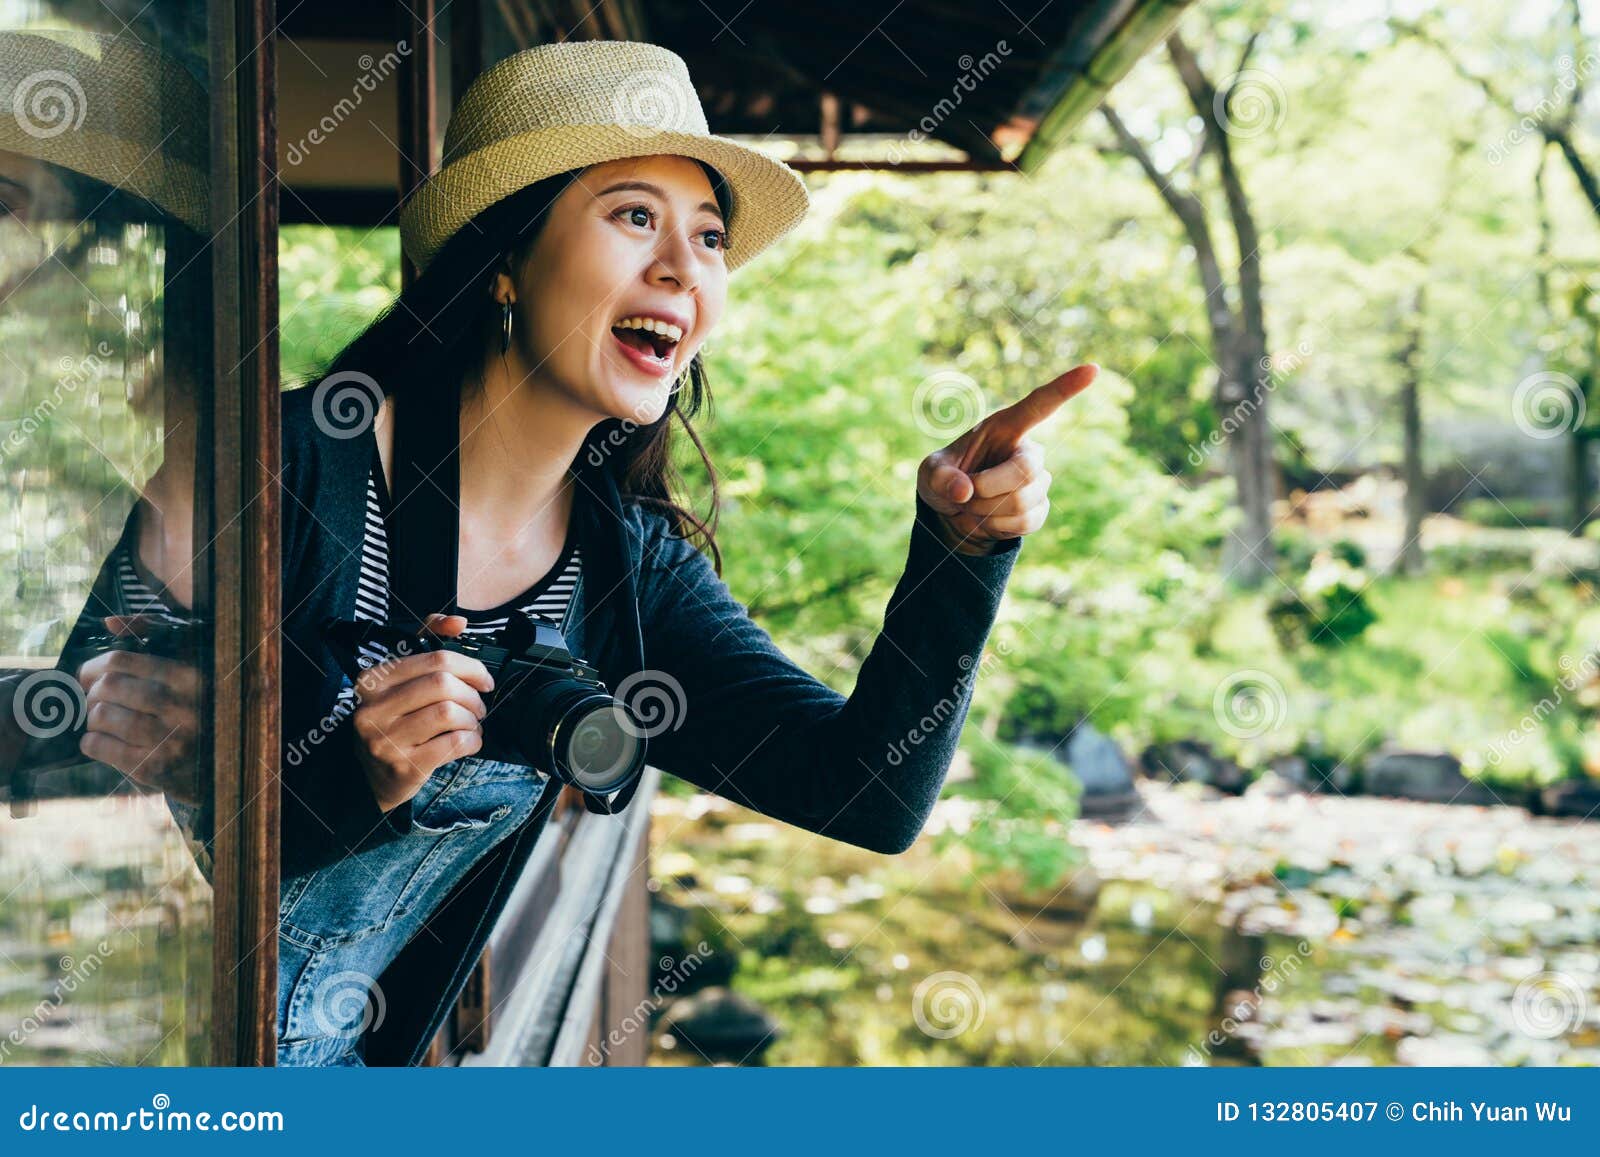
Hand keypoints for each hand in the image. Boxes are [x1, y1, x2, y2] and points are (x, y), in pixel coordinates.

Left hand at [76, 615, 202, 804]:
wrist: (214, 766)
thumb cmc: (190, 710)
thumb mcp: (183, 671)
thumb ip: (152, 639)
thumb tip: (110, 622)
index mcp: (190, 677)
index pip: (120, 660)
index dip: (93, 667)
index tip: (89, 677)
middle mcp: (183, 707)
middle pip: (108, 687)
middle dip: (90, 694)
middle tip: (93, 700)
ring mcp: (169, 740)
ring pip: (101, 716)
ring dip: (92, 718)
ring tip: (101, 721)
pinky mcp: (154, 767)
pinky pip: (100, 746)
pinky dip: (90, 742)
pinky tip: (100, 742)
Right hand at [350, 613, 494, 812]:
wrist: (372, 777)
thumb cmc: (394, 721)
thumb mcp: (401, 680)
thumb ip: (427, 643)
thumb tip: (457, 622)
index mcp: (373, 680)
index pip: (434, 659)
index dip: (470, 667)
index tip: (483, 679)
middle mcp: (373, 708)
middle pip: (443, 684)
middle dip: (472, 694)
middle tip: (479, 705)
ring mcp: (385, 740)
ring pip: (449, 713)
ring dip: (472, 719)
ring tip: (471, 724)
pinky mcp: (404, 766)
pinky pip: (454, 744)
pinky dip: (472, 741)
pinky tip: (468, 742)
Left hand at [916, 364, 1098, 554]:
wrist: (954, 513)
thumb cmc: (944, 480)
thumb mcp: (928, 474)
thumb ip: (939, 478)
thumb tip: (964, 490)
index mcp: (1005, 427)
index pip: (1039, 404)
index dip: (1065, 388)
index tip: (1093, 369)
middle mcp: (1027, 450)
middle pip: (1025, 471)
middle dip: (987, 490)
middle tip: (964, 496)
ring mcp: (1037, 480)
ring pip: (1023, 502)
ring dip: (986, 512)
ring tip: (971, 507)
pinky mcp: (1039, 507)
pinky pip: (1027, 522)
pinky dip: (997, 528)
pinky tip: (987, 520)